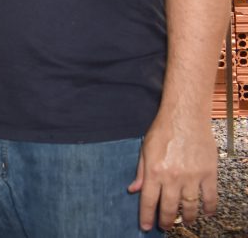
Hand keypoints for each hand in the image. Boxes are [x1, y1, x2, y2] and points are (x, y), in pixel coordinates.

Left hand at [128, 112, 217, 230]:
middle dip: (165, 221)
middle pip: (169, 207)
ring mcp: (192, 177)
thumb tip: (133, 190)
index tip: (145, 228)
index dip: (146, 217)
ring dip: (186, 217)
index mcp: (154, 171)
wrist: (185, 116)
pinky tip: (206, 213)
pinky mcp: (208, 173)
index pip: (148, 201)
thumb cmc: (163, 130)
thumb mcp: (145, 150)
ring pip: (190, 206)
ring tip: (184, 221)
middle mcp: (172, 177)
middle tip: (164, 227)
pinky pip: (210, 197)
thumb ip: (141, 172)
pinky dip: (208, 208)